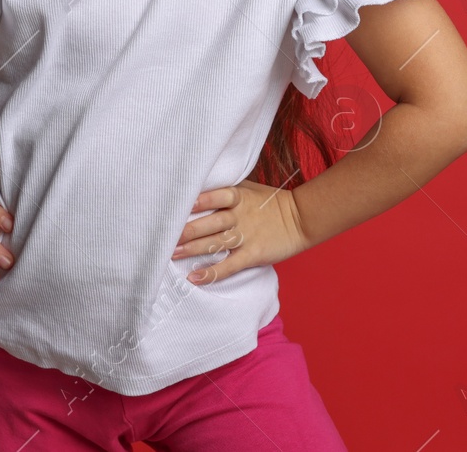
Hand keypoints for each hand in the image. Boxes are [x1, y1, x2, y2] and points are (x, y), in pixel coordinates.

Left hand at [171, 180, 310, 284]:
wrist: (301, 218)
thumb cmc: (270, 202)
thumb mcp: (249, 188)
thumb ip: (226, 189)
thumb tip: (197, 188)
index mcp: (239, 197)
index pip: (217, 196)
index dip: (199, 200)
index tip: (179, 203)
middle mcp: (240, 216)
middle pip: (210, 222)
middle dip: (187, 230)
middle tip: (164, 236)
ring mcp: (247, 236)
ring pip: (216, 243)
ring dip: (192, 249)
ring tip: (171, 254)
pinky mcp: (253, 254)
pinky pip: (229, 265)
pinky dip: (212, 273)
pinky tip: (194, 277)